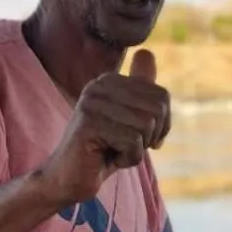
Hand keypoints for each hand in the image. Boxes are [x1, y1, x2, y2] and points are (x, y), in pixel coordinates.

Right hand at [37, 49, 170, 205]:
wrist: (69, 179)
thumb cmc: (103, 151)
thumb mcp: (128, 119)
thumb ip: (141, 90)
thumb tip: (147, 52)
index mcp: (110, 80)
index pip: (162, 97)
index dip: (161, 125)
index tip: (138, 138)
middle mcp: (99, 85)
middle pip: (157, 110)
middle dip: (149, 137)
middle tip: (124, 146)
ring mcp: (92, 102)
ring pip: (146, 126)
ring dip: (136, 149)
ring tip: (111, 150)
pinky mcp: (89, 123)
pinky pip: (132, 142)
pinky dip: (126, 158)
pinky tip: (105, 157)